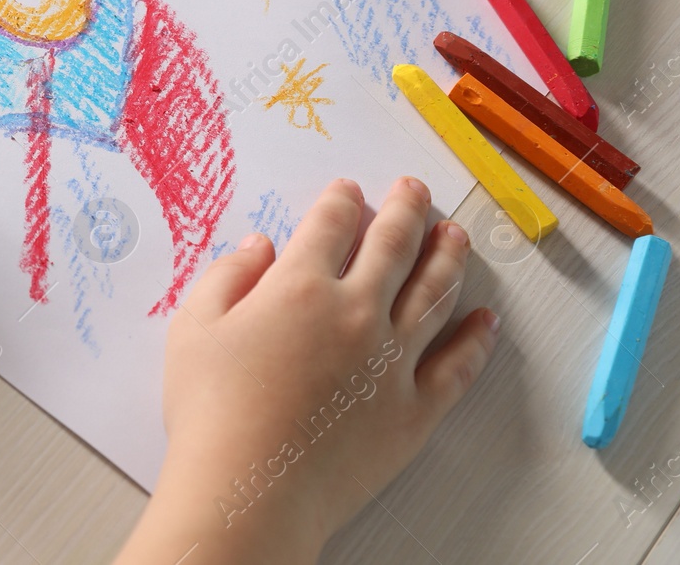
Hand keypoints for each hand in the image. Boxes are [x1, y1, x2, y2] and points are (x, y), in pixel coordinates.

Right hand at [116, 178, 499, 564]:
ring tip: (457, 235)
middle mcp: (355, 312)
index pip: (331, 225)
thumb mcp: (193, 329)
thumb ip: (227, 277)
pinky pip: (457, 367)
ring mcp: (392, 362)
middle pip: (393, 246)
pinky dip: (476, 340)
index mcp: (300, 286)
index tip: (349, 189)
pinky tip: (485, 321)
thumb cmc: (210, 411)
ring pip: (434, 295)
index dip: (341, 200)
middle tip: (415, 189)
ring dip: (448, 258)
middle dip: (407, 209)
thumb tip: (260, 246)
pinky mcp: (413, 410)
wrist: (250, 490)